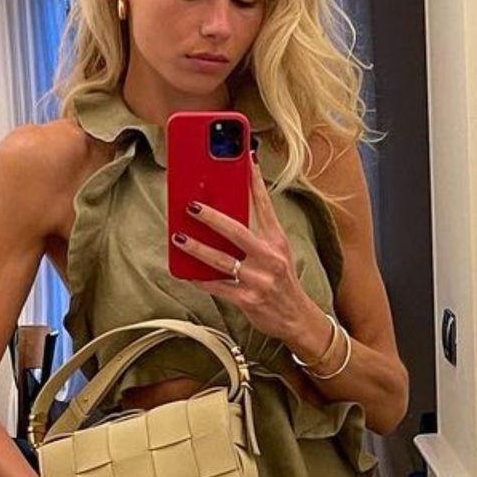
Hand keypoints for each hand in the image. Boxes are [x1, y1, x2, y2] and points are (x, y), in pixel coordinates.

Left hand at [171, 156, 313, 343]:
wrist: (297, 318)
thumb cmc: (282, 282)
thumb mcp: (278, 252)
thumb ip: (257, 234)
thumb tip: (226, 214)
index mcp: (277, 241)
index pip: (263, 205)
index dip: (253, 181)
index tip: (244, 159)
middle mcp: (269, 258)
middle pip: (237, 231)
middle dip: (211, 217)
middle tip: (191, 206)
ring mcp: (258, 279)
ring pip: (222, 260)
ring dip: (197, 249)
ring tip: (179, 238)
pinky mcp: (248, 299)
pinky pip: (218, 287)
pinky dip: (201, 280)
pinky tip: (187, 272)